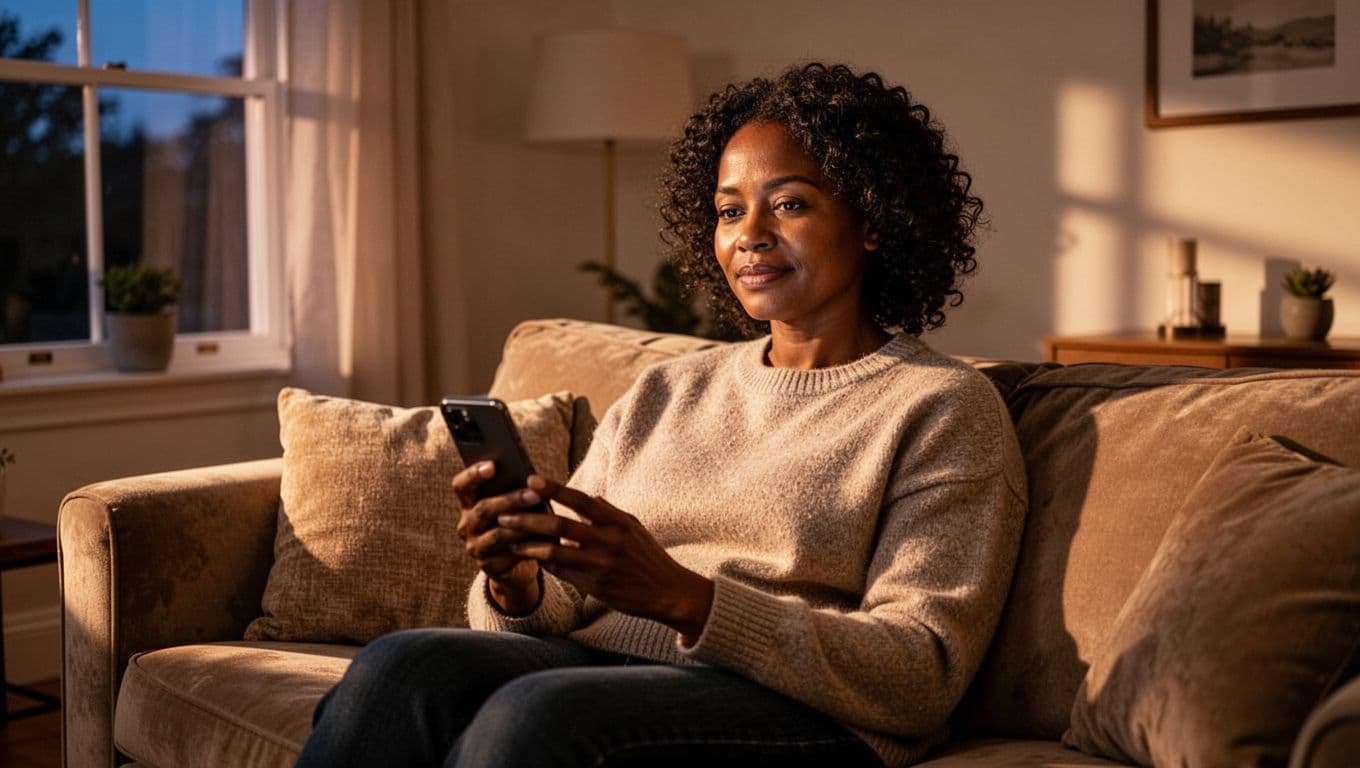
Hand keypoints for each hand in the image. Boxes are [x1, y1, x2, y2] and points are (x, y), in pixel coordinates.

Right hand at [452, 461, 541, 613]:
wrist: (516, 564)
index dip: (473, 474)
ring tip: (545, 515)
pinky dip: (529, 545)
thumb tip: (534, 478)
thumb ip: (514, 491)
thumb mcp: (513, 505)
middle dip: (511, 500)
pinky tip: (547, 539)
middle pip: (483, 509)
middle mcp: (467, 525)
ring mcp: (475, 547)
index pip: (461, 486)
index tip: (493, 465)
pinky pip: (509, 554)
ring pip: (498, 533)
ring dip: (523, 524)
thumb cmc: (517, 523)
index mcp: (469, 503)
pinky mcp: (489, 566)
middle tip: (535, 494)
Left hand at [497, 476, 714, 640]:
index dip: (554, 489)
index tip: (530, 480)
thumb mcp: (634, 528)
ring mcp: (601, 564)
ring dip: (528, 543)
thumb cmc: (649, 557)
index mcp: (618, 522)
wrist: (668, 593)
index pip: (580, 500)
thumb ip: (608, 513)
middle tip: (504, 512)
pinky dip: (543, 562)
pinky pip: (561, 571)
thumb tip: (586, 497)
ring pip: (555, 551)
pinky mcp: (595, 585)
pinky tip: (528, 555)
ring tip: (508, 537)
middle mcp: (609, 541)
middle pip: (561, 526)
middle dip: (529, 518)